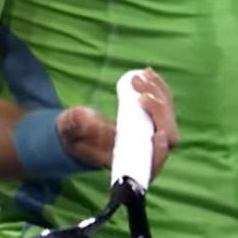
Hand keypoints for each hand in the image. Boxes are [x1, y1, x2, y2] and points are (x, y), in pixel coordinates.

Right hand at [56, 68, 180, 176]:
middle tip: (140, 90)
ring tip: (141, 76)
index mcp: (127, 163)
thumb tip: (89, 120)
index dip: (159, 152)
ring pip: (167, 116)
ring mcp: (149, 134)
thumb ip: (76, 124)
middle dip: (158, 109)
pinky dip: (157, 87)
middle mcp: (143, 151)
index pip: (152, 164)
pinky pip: (162, 104)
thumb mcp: (70, 129)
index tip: (159, 134)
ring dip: (158, 93)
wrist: (78, 129)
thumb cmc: (73, 136)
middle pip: (166, 134)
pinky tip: (148, 73)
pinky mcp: (150, 119)